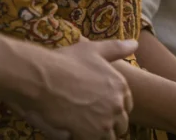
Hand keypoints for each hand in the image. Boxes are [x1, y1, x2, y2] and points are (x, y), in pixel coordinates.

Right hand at [10, 39, 135, 139]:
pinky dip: (85, 138)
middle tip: (90, 120)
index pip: (126, 106)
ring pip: (108, 137)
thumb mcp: (94, 50)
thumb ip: (117, 48)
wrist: (40, 78)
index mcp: (120, 87)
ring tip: (82, 127)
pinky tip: (73, 132)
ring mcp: (104, 122)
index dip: (114, 108)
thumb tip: (135, 44)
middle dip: (109, 124)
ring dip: (98, 134)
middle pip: (120, 124)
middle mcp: (116, 105)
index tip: (101, 108)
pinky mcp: (88, 135)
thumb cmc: (64, 61)